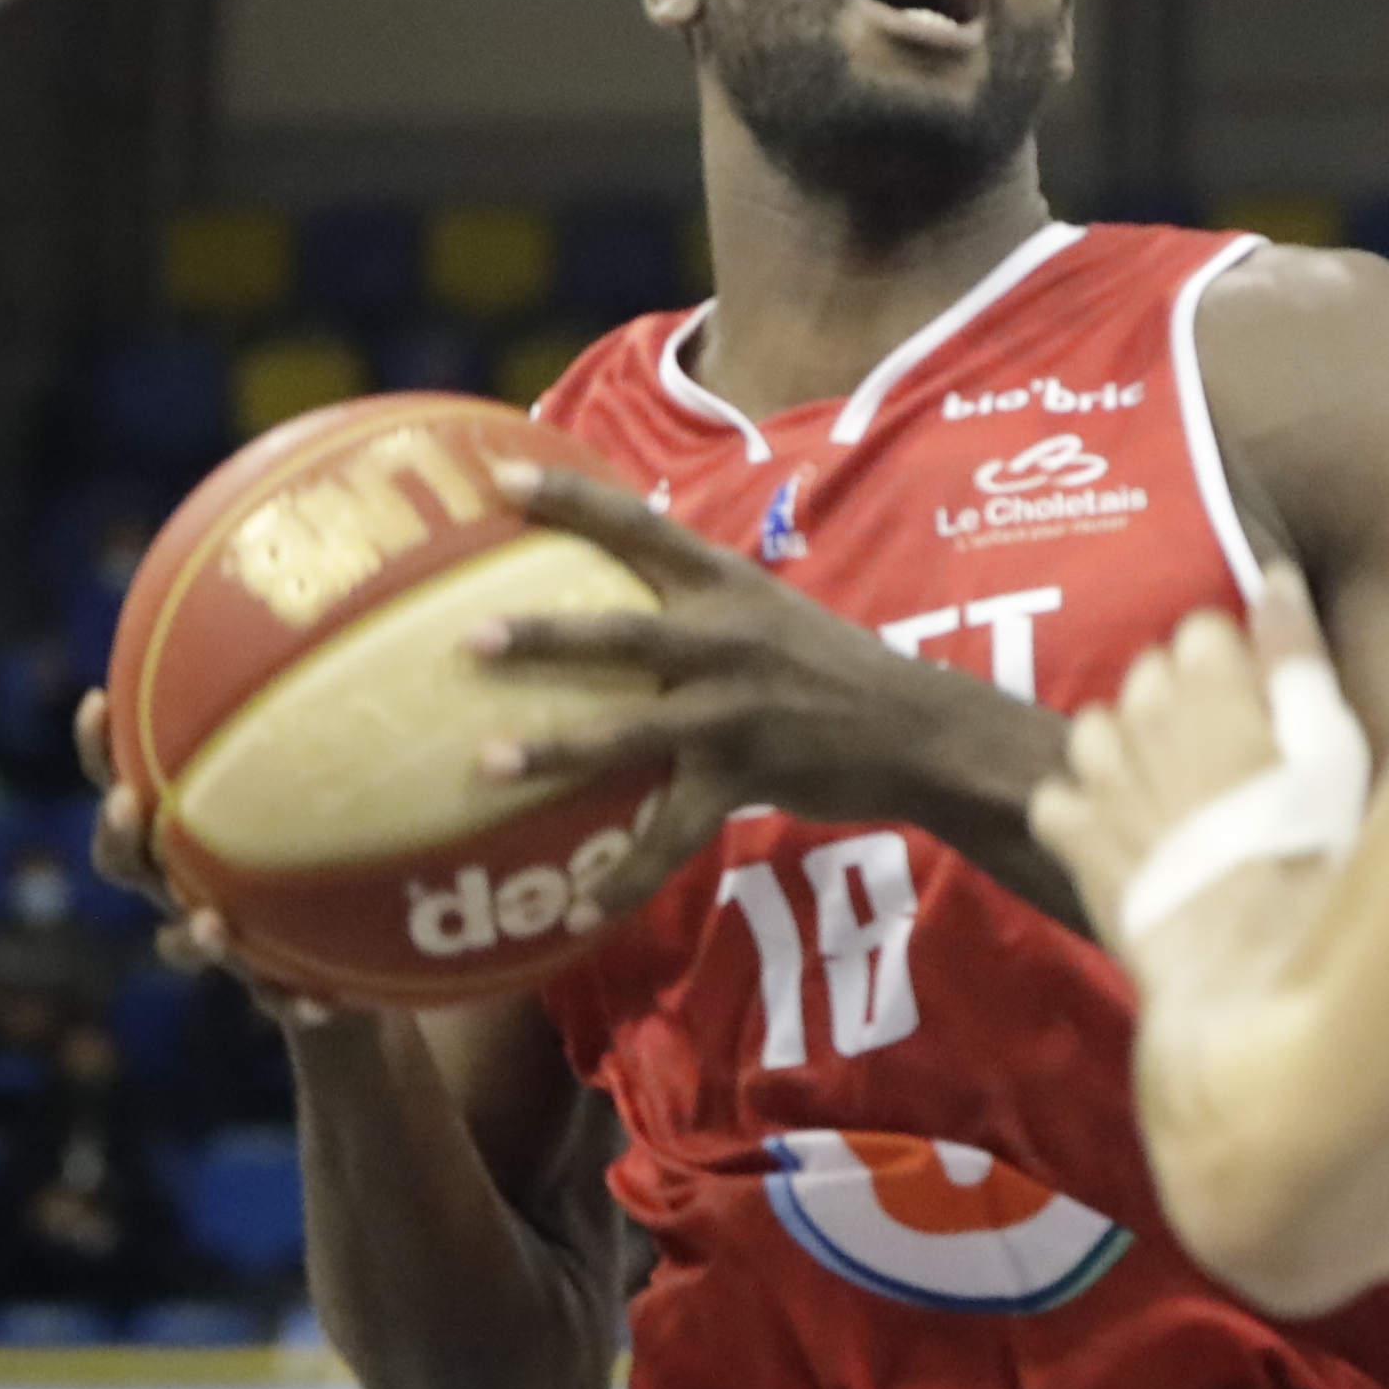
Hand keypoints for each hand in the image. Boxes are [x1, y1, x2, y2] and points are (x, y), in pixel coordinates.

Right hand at [74, 696, 402, 1030]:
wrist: (364, 959)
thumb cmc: (344, 841)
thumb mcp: (343, 770)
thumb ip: (337, 709)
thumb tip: (364, 595)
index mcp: (187, 823)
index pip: (122, 776)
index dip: (98, 748)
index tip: (98, 702)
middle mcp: (187, 881)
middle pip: (123, 863)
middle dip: (118, 834)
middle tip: (131, 804)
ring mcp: (224, 940)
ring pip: (181, 943)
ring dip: (191, 936)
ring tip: (212, 927)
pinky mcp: (274, 992)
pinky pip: (275, 1004)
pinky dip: (294, 1003)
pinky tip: (321, 1002)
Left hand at [464, 461, 1054, 919]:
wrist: (920, 729)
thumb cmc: (831, 666)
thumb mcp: (768, 610)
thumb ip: (697, 599)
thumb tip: (615, 582)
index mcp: (725, 585)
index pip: (638, 525)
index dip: (570, 499)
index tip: (501, 479)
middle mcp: (724, 640)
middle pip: (620, 633)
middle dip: (543, 635)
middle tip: (468, 637)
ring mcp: (734, 712)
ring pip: (630, 732)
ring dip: (556, 750)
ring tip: (486, 762)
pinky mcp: (745, 777)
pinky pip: (672, 835)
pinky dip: (626, 874)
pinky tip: (580, 909)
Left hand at [1031, 563, 1338, 999]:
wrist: (1249, 959)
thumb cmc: (1309, 849)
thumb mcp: (1329, 744)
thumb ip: (1294, 654)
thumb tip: (1273, 576)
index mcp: (1209, 682)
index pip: (1203, 628)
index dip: (1235, 666)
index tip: (1260, 706)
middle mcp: (1142, 714)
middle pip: (1148, 675)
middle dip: (1178, 703)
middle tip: (1223, 758)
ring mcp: (1099, 777)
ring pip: (1094, 732)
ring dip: (1123, 752)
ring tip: (1166, 794)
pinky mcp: (1073, 838)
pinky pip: (1055, 802)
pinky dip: (1078, 814)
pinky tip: (1115, 839)